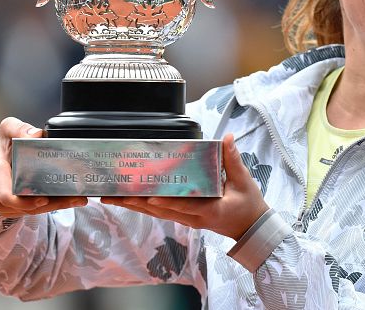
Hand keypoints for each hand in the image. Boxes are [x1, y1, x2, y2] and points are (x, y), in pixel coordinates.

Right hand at [0, 117, 87, 216]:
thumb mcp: (6, 129)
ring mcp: (1, 203)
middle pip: (23, 205)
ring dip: (54, 207)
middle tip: (73, 199)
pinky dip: (49, 207)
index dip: (24, 201)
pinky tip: (67, 201)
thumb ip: (19, 128)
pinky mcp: (9, 208)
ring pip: (29, 211)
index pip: (5, 194)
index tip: (43, 199)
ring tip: (76, 200)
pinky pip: (29, 211)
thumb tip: (35, 134)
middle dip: (50, 204)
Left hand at [101, 134, 269, 239]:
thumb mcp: (244, 181)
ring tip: (112, 198)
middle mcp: (194, 218)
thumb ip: (232, 159)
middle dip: (136, 203)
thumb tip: (227, 137)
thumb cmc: (249, 205)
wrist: (252, 228)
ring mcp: (189, 220)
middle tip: (113, 194)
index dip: (165, 201)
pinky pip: (162, 213)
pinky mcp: (186, 218)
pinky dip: (145, 207)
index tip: (148, 197)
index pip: (183, 205)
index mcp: (209, 210)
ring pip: (157, 214)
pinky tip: (130, 201)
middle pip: (160, 211)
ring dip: (134, 206)